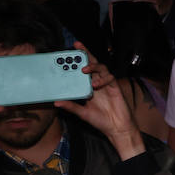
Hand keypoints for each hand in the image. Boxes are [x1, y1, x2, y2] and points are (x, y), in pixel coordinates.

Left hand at [54, 43, 143, 157]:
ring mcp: (107, 84)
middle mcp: (98, 83)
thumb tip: (57, 102)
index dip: (77, 61)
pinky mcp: (115, 87)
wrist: (117, 128)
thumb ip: (71, 107)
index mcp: (89, 87)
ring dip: (93, 66)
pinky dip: (102, 79)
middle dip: (86, 54)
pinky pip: (110, 78)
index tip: (68, 53)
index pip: (83, 70)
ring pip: (101, 68)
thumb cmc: (101, 121)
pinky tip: (96, 85)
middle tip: (78, 46)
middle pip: (93, 64)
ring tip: (84, 69)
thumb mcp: (82, 113)